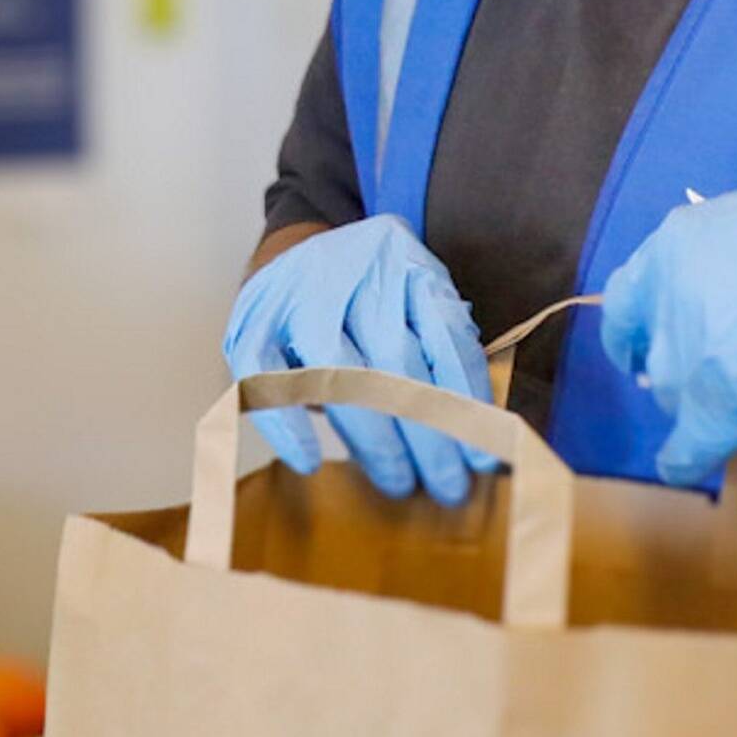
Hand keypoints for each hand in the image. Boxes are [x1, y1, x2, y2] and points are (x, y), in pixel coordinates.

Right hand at [222, 216, 504, 498]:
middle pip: (397, 363)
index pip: (445, 335)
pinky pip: (267, 380)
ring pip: (339, 376)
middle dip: (428, 435)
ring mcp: (298, 297)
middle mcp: (352, 272)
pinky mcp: (252, 323)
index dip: (468, 399)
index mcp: (404, 261)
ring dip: (374, 440)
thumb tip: (480, 428)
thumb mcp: (412, 295)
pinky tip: (310, 460)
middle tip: (448, 485)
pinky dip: (287, 424)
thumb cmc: (365, 293)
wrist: (288, 252)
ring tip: (400, 482)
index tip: (483, 455)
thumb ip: (440, 345)